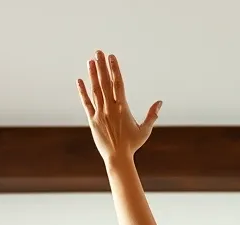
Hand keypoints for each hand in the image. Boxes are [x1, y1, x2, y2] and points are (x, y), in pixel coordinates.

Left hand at [77, 50, 160, 164]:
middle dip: (102, 66)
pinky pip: (86, 103)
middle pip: (105, 82)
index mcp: (123, 108)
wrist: (118, 158)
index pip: (118, 84)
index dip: (115, 69)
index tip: (112, 57)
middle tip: (98, 52)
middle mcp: (110, 108)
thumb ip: (152, 115)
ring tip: (91, 61)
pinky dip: (83, 92)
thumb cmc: (132, 145)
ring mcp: (100, 113)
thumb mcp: (145, 130)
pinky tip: (80, 81)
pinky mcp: (92, 120)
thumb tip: (160, 102)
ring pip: (95, 90)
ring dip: (93, 74)